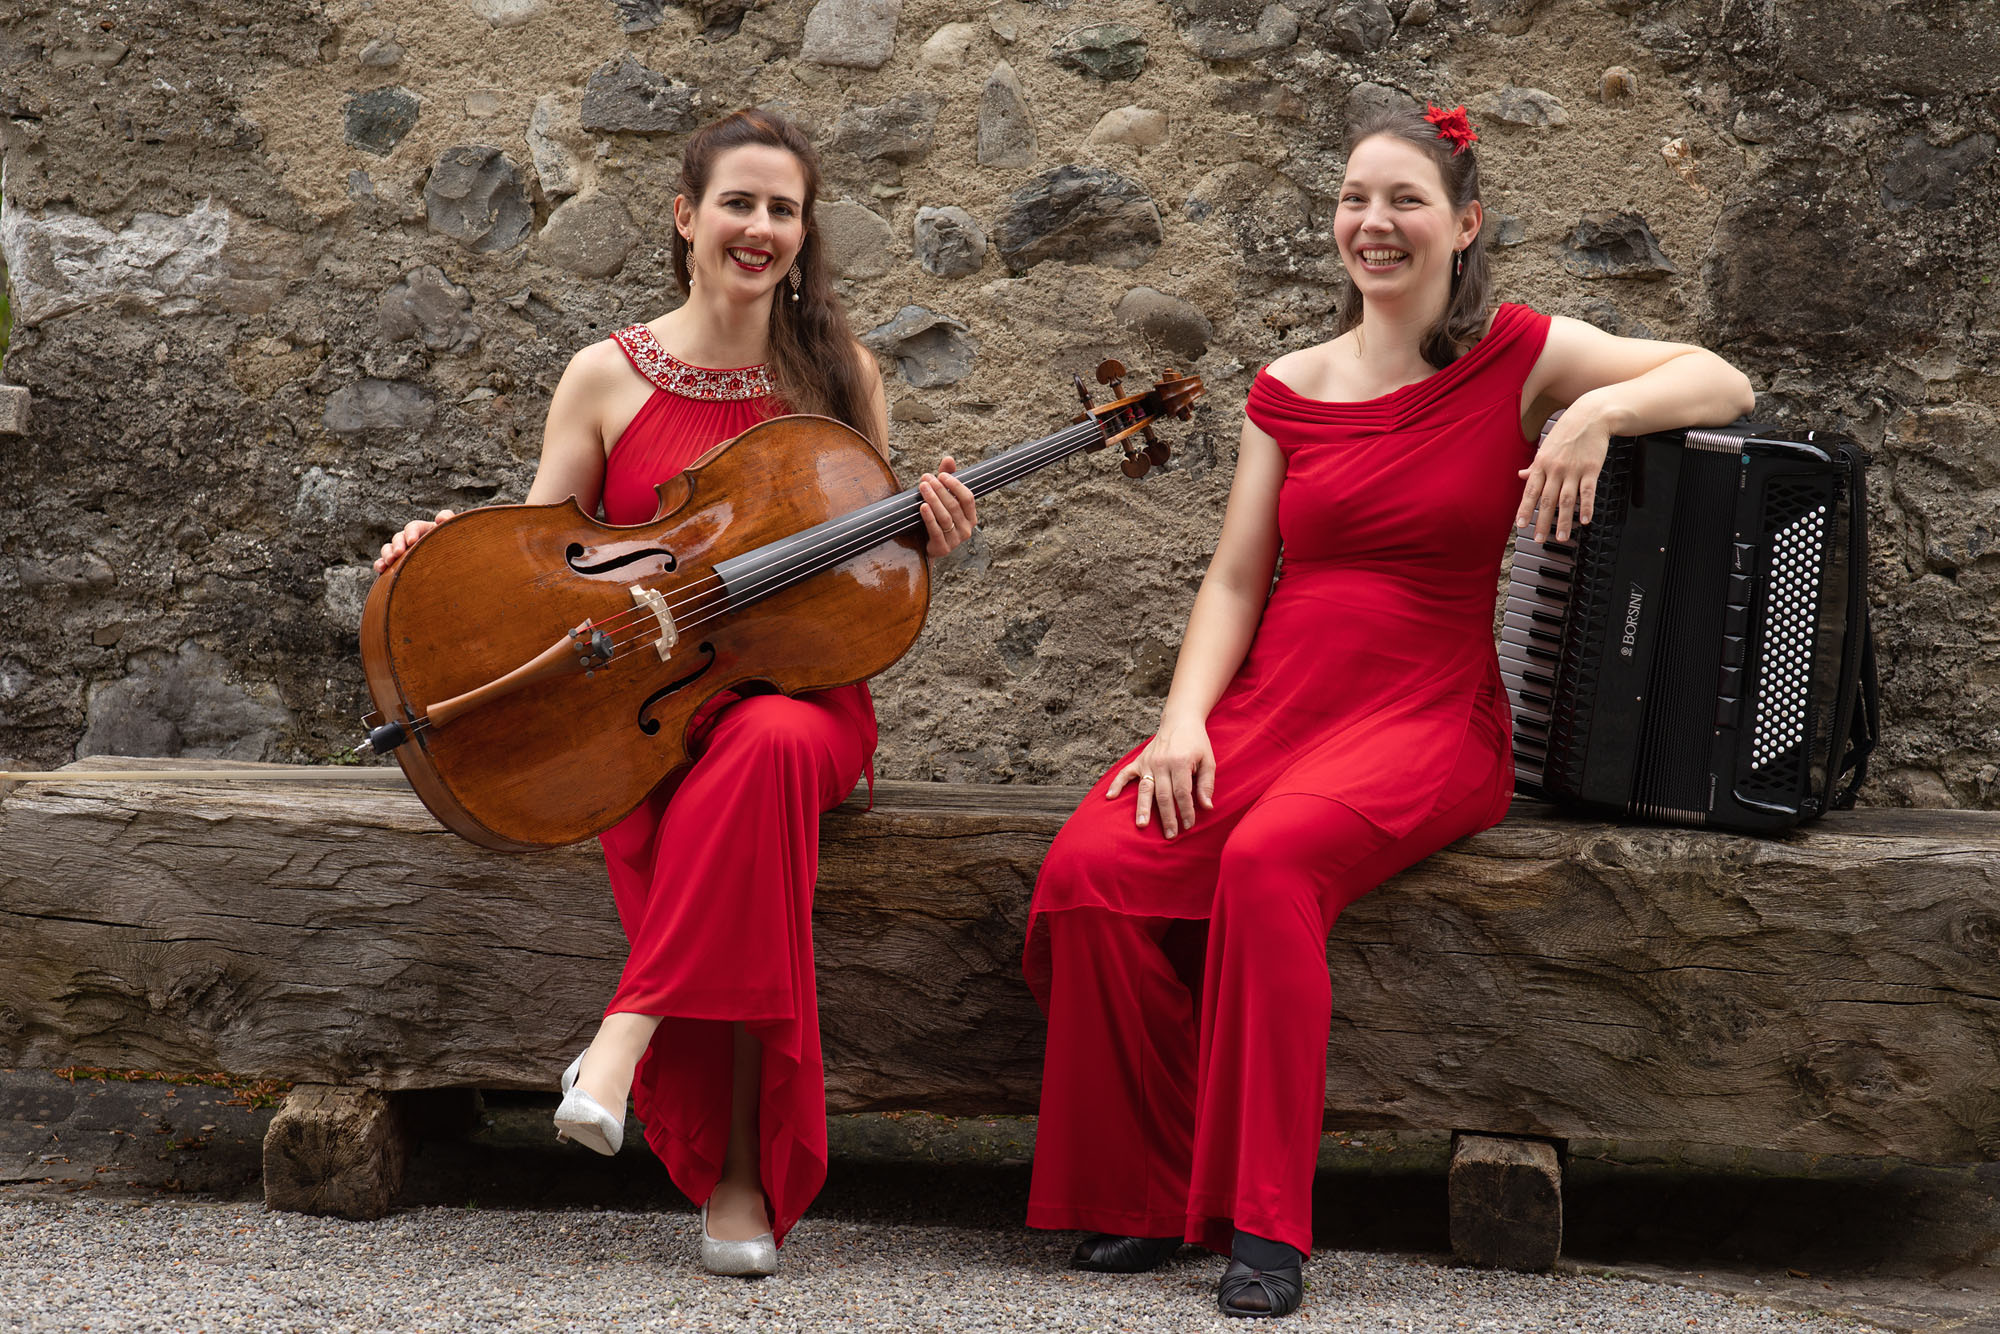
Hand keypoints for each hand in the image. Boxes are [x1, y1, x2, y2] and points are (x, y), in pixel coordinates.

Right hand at [373, 509, 455, 573]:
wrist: (457, 569)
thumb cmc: (456, 548)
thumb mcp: (454, 533)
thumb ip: (449, 521)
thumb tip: (440, 518)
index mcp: (426, 531)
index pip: (415, 527)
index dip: (412, 532)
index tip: (412, 542)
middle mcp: (412, 540)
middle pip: (399, 537)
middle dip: (398, 544)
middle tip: (399, 553)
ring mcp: (404, 553)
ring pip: (389, 548)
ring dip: (388, 553)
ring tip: (390, 561)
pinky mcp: (397, 566)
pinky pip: (384, 563)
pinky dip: (380, 564)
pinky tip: (381, 569)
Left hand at [919, 457, 976, 558]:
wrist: (926, 546)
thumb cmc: (936, 519)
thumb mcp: (943, 499)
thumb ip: (947, 480)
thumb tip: (948, 458)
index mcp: (971, 517)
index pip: (968, 498)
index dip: (955, 485)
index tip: (941, 474)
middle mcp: (967, 529)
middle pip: (954, 506)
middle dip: (940, 490)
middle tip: (927, 478)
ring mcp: (956, 541)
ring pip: (945, 517)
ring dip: (933, 500)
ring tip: (922, 487)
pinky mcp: (943, 548)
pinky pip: (936, 531)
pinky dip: (929, 517)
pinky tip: (922, 506)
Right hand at [1105, 711, 1215, 838]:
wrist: (1180, 721)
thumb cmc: (1196, 743)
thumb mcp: (1208, 760)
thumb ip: (1207, 784)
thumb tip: (1207, 807)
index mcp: (1181, 763)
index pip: (1182, 792)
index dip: (1186, 810)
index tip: (1189, 825)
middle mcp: (1162, 763)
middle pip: (1163, 795)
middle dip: (1167, 817)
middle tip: (1170, 835)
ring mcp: (1148, 762)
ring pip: (1145, 789)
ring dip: (1143, 808)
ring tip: (1141, 825)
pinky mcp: (1140, 760)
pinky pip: (1125, 773)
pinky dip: (1116, 784)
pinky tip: (1110, 797)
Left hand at [1515, 401, 1612, 543]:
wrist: (1591, 415)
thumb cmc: (1567, 431)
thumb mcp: (1546, 447)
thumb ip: (1535, 465)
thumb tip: (1521, 475)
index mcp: (1542, 464)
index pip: (1530, 491)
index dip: (1525, 509)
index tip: (1521, 525)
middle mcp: (1556, 469)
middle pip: (1547, 500)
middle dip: (1542, 522)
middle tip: (1539, 539)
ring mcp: (1574, 470)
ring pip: (1566, 500)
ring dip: (1563, 521)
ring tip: (1561, 537)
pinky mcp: (1591, 469)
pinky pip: (1588, 492)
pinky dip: (1586, 507)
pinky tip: (1585, 520)